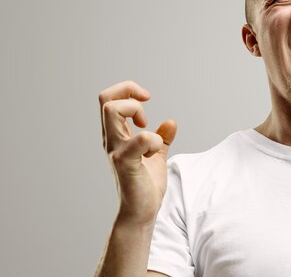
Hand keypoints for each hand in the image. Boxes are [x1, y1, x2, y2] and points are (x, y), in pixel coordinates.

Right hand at [99, 81, 176, 223]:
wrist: (141, 212)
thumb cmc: (145, 185)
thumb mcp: (157, 155)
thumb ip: (162, 138)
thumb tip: (171, 122)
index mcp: (116, 135)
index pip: (109, 99)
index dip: (128, 92)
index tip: (146, 103)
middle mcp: (112, 140)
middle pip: (106, 99)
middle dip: (129, 92)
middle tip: (145, 109)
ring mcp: (116, 150)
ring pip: (112, 111)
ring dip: (135, 111)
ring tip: (148, 128)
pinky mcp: (126, 163)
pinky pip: (138, 140)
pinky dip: (153, 140)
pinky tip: (155, 151)